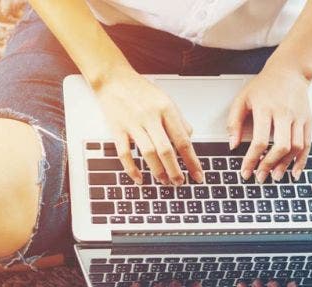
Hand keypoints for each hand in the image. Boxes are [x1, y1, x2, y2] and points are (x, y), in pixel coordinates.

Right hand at [93, 67, 203, 185]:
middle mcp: (151, 116)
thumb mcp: (165, 100)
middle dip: (175, 170)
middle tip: (180, 183)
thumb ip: (178, 120)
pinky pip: (125, 153)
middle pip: (166, 150)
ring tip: (164, 181)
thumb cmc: (140, 90)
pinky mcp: (117, 129)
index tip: (198, 175)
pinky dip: (132, 169)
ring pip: (148, 153)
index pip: (183, 140)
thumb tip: (189, 139)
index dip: (192, 161)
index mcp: (166, 109)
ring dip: (157, 171)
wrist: (113, 78)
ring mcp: (133, 123)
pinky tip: (139, 178)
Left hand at [227, 63, 311, 183]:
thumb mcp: (242, 99)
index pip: (259, 139)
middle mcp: (285, 112)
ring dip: (285, 165)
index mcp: (266, 108)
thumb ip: (234, 122)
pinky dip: (301, 160)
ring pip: (296, 147)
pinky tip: (294, 172)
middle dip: (270, 165)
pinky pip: (307, 144)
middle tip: (260, 177)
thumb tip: (232, 146)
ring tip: (275, 176)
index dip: (252, 159)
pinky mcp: (308, 119)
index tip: (245, 171)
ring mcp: (299, 116)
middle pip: (281, 145)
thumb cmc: (264, 86)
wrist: (290, 70)